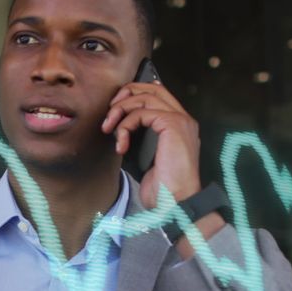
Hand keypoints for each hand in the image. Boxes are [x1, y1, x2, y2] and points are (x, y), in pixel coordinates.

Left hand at [100, 80, 201, 208]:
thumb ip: (138, 137)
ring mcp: (180, 120)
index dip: (132, 95)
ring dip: (120, 110)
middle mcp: (183, 118)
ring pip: (145, 97)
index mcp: (178, 124)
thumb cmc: (161, 187)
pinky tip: (121, 144)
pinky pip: (142, 112)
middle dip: (125, 95)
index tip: (113, 111)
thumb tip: (117, 127)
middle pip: (152, 87)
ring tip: (109, 130)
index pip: (157, 94)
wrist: (174, 203)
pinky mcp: (173, 124)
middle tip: (109, 114)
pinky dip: (126, 125)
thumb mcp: (144, 157)